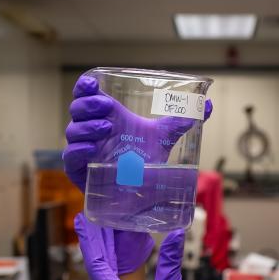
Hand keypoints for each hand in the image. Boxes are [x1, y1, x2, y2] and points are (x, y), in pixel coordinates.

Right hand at [62, 74, 211, 189]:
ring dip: (87, 126)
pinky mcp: (80, 171)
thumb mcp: (163, 139)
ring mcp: (84, 150)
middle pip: (77, 109)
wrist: (140, 197)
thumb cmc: (144, 163)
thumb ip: (181, 121)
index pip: (88, 95)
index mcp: (108, 117)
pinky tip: (91, 149)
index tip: (92, 82)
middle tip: (108, 108)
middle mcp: (92, 131)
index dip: (86, 86)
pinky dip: (79, 150)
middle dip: (89, 104)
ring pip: (72, 131)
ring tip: (106, 128)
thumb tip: (207, 104)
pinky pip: (71, 157)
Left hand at [75, 213, 263, 279]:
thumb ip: (169, 263)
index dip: (92, 241)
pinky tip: (127, 258)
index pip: (98, 267)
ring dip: (111, 256)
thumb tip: (173, 234)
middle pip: (102, 271)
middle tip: (95, 218)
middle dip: (101, 245)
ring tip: (109, 231)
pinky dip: (122, 270)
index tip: (84, 221)